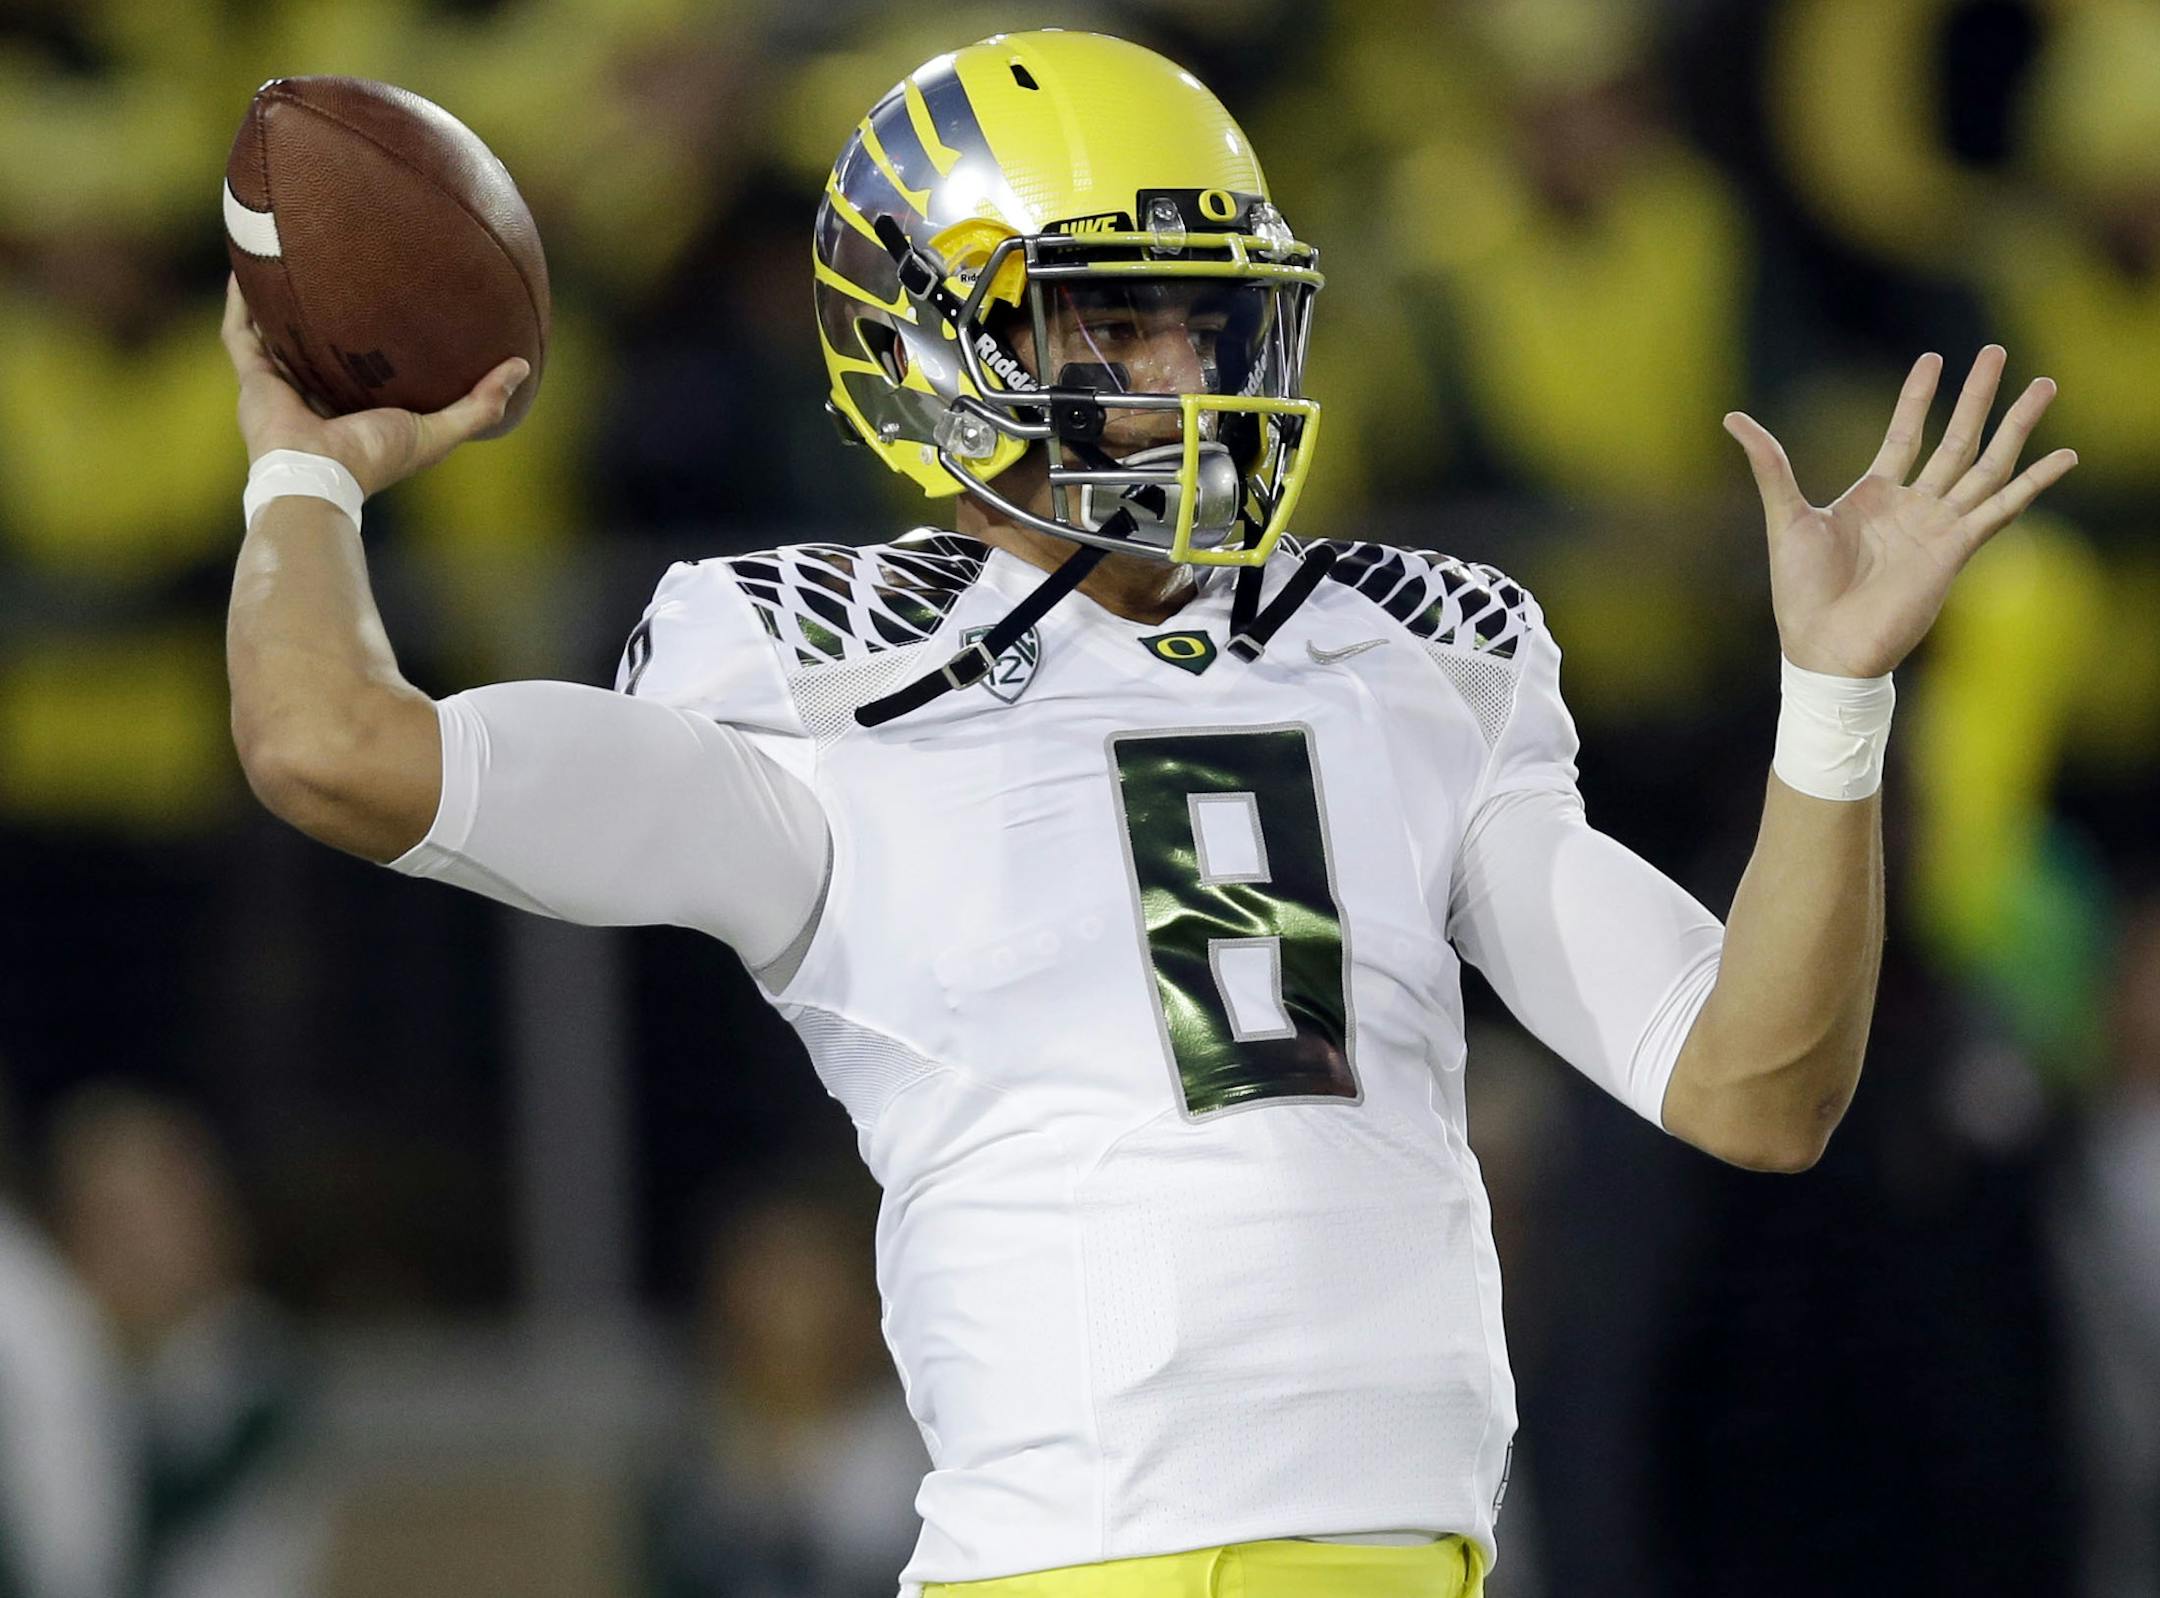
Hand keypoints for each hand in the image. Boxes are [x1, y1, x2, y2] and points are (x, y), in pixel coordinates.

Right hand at [221, 274, 528, 497]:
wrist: (317, 478)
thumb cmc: (375, 459)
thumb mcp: (438, 430)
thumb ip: (480, 403)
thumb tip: (522, 366)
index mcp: (354, 409)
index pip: (364, 369)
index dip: (378, 341)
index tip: (397, 305)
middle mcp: (315, 394)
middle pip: (319, 347)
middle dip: (325, 314)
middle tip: (339, 267)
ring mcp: (280, 387)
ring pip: (275, 335)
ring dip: (276, 301)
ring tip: (281, 255)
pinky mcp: (252, 380)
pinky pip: (241, 332)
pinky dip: (242, 302)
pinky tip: (246, 267)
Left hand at [1723, 346, 2077, 677]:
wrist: (1824, 647)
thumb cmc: (1800, 592)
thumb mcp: (1784, 516)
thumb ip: (1770, 465)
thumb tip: (1732, 417)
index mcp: (1873, 496)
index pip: (1904, 433)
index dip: (1918, 397)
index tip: (1935, 358)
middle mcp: (1912, 507)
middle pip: (1955, 438)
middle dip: (1978, 396)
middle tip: (1999, 351)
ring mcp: (1938, 527)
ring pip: (1987, 464)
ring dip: (2016, 426)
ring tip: (2046, 385)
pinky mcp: (1956, 550)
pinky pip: (2002, 508)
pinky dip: (2034, 482)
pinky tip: (2066, 456)